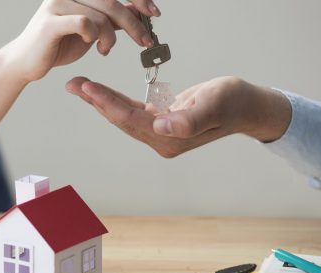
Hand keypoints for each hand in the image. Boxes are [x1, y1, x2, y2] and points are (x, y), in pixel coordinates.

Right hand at [6, 0, 160, 82]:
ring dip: (110, 37)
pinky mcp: (50, 22)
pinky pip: (84, 23)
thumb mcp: (91, 29)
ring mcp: (57, 4)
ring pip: (100, 16)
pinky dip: (94, 36)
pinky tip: (93, 46)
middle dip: (133, 23)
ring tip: (105, 50)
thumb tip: (138, 9)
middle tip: (144, 41)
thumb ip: (111, 18)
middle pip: (111, 2)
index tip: (154, 12)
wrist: (27, 63)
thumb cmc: (57, 44)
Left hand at [66, 76, 291, 157]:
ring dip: (101, 100)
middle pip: (121, 119)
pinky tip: (100, 92)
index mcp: (170, 139)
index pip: (131, 120)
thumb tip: (162, 127)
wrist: (247, 106)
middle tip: (73, 84)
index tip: (88, 88)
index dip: (108, 103)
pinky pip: (132, 110)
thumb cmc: (234, 103)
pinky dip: (115, 99)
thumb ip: (190, 119)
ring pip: (123, 115)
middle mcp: (161, 139)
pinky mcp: (160, 122)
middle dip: (96, 101)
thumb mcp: (214, 105)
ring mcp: (160, 133)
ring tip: (80, 86)